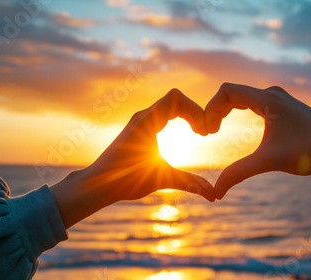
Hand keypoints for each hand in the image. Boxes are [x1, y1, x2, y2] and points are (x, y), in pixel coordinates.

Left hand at [51, 89, 214, 227]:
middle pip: (176, 99)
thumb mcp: (161, 179)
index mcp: (146, 122)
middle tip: (204, 133)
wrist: (96, 185)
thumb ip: (190, 183)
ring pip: (169, 105)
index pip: (176, 98)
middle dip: (194, 112)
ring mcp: (139, 121)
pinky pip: (162, 114)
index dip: (195, 110)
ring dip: (186, 115)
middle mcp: (142, 117)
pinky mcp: (138, 129)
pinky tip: (184, 137)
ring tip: (198, 133)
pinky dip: (177, 119)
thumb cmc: (124, 180)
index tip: (202, 132)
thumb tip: (214, 195)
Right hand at [205, 83, 310, 198]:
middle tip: (208, 133)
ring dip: (228, 111)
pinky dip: (241, 112)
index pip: (227, 91)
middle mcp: (273, 93)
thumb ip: (238, 173)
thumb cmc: (309, 152)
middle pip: (233, 94)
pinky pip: (255, 103)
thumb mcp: (269, 161)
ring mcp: (281, 99)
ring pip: (244, 98)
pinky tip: (239, 129)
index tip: (207, 132)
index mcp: (268, 98)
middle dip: (216, 111)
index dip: (210, 108)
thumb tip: (215, 193)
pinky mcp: (286, 108)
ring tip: (217, 131)